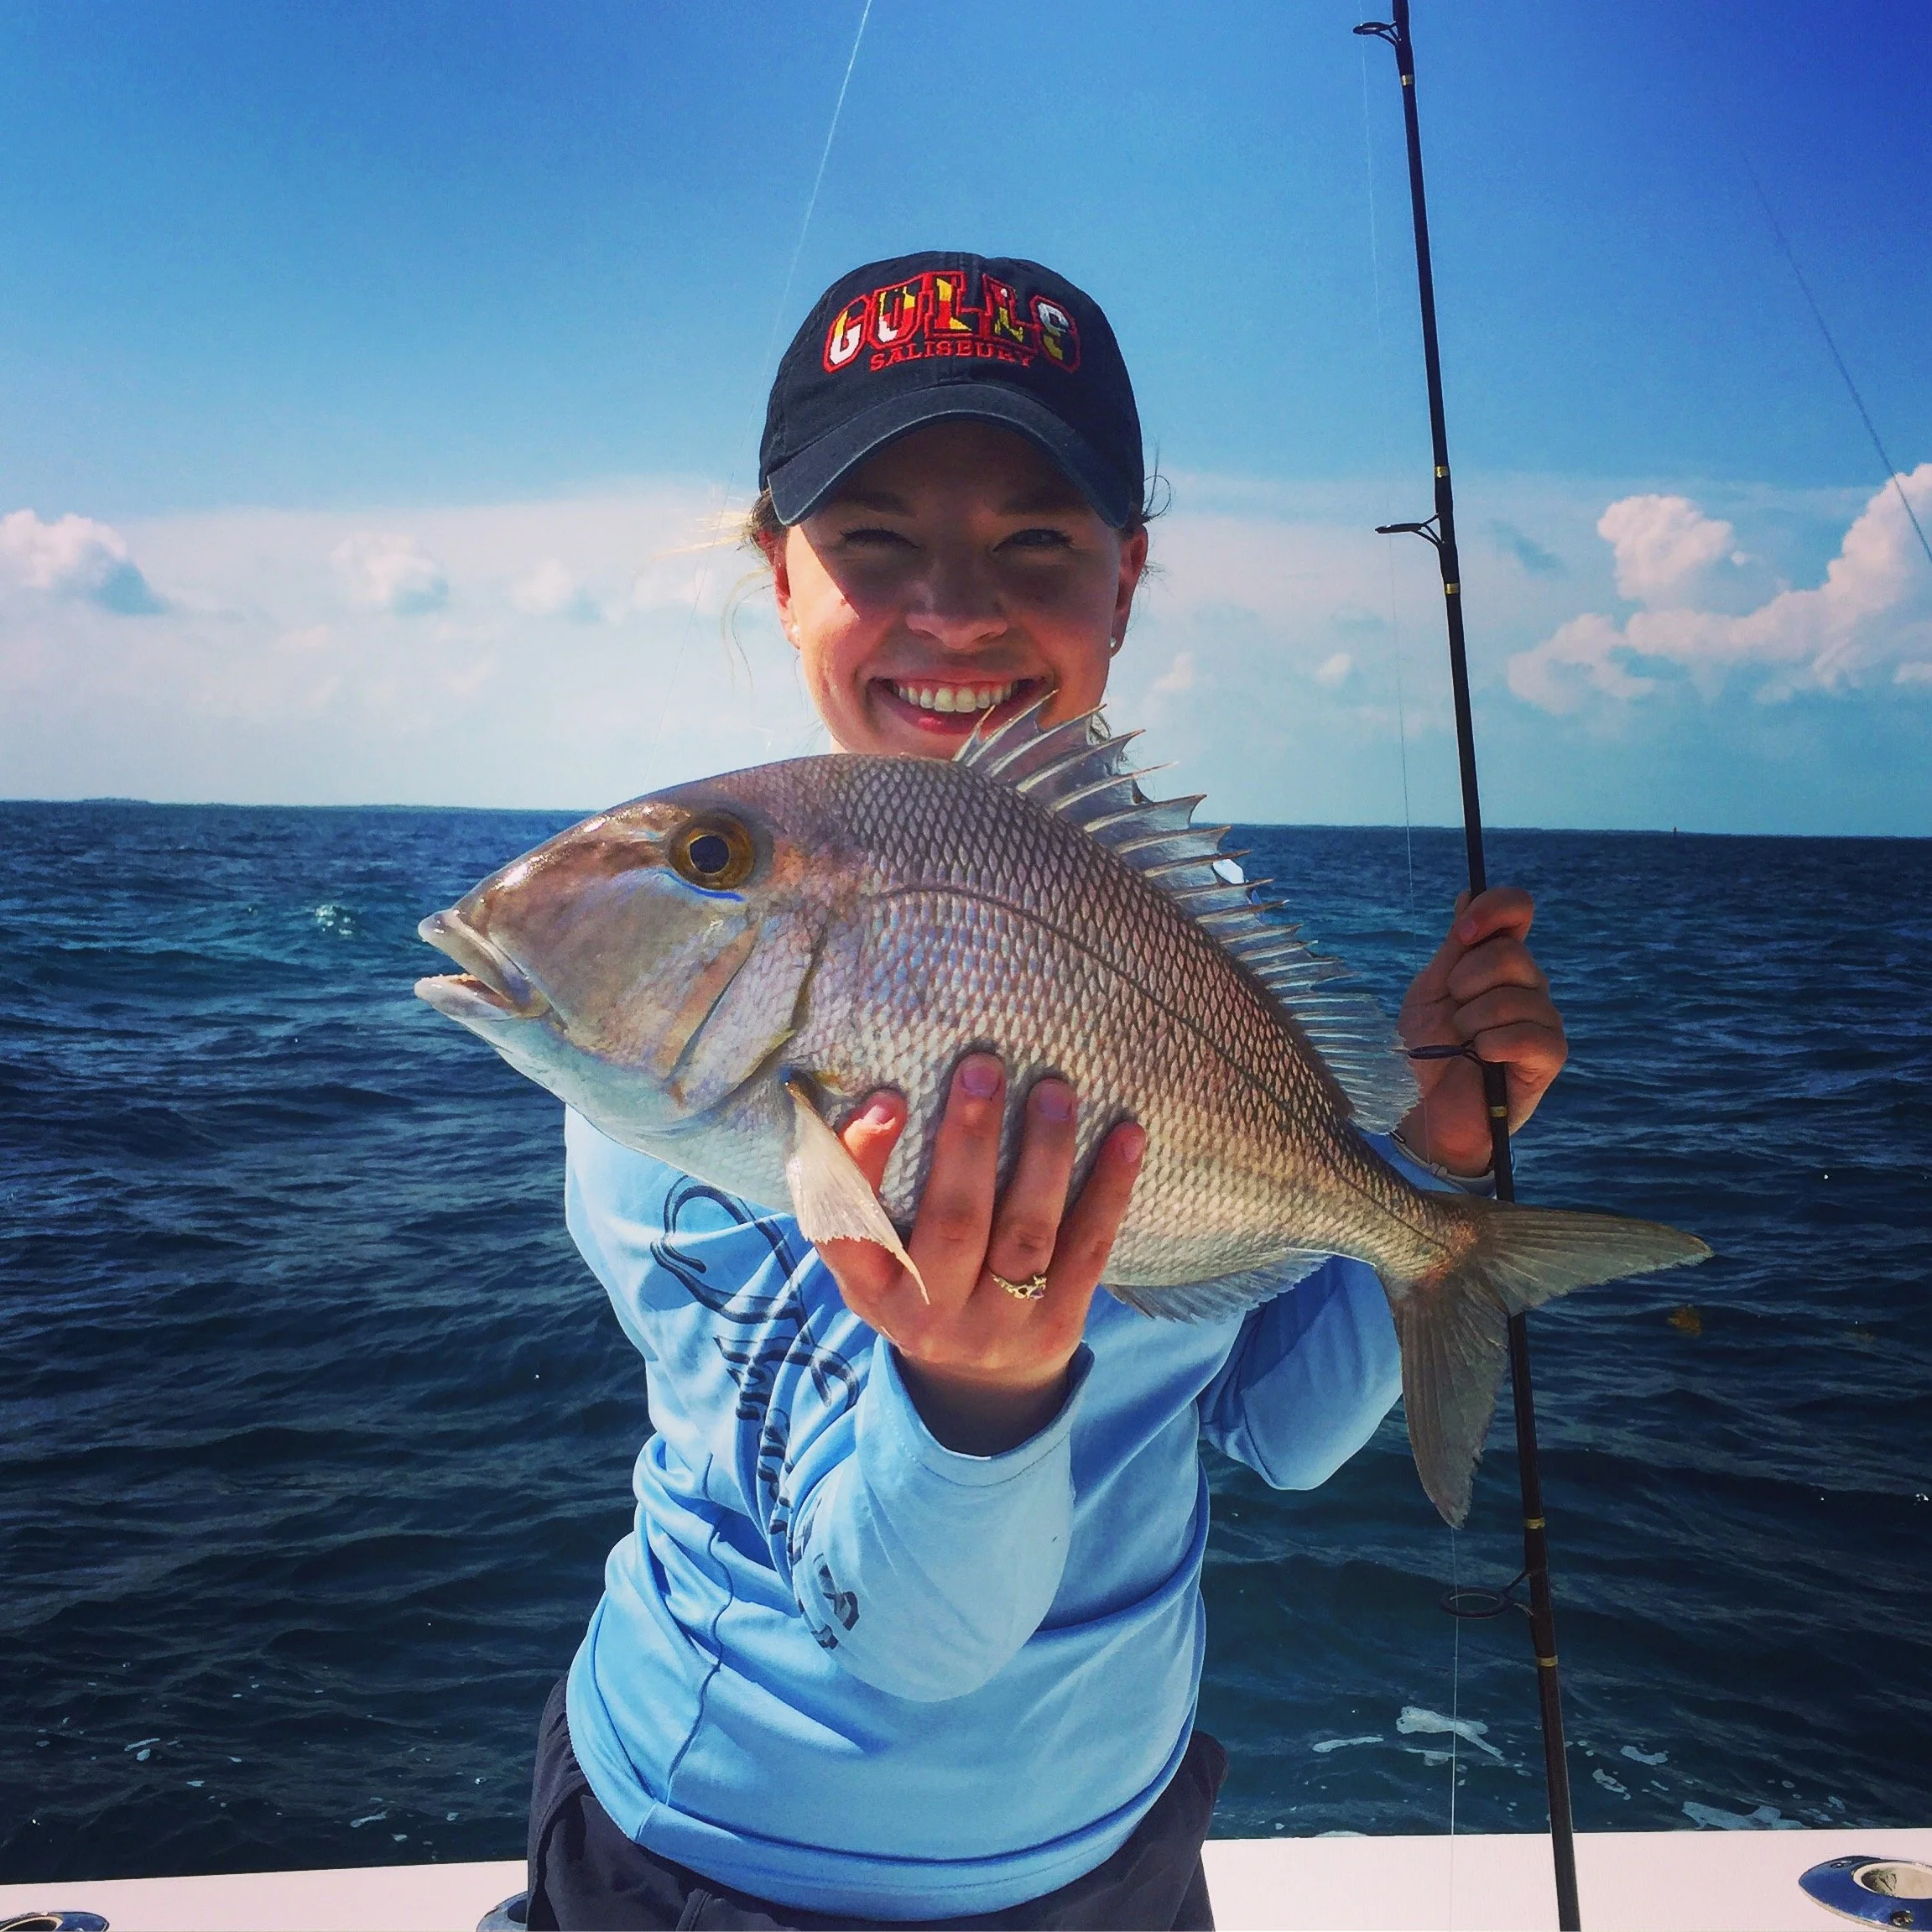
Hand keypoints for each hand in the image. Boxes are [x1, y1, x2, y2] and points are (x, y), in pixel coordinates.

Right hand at [812, 1054, 1144, 1455]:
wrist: (980, 1387)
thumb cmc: (918, 1286)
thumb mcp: (872, 1259)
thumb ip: (861, 1194)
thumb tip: (877, 1098)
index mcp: (871, 1289)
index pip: (849, 1228)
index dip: (865, 1162)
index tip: (888, 1097)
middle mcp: (929, 1315)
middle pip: (953, 1223)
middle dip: (970, 1140)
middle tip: (984, 1067)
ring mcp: (998, 1326)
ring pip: (1026, 1234)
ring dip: (1044, 1155)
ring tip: (1055, 1091)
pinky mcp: (1058, 1325)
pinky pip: (1088, 1249)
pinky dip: (1109, 1189)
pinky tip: (1126, 1136)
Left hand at [1395, 886, 1567, 1176]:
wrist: (1424, 1111)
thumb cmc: (1425, 1051)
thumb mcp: (1431, 991)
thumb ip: (1455, 947)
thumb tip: (1468, 893)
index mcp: (1497, 961)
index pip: (1517, 909)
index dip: (1494, 910)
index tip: (1464, 934)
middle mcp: (1526, 984)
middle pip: (1511, 954)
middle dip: (1466, 983)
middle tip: (1453, 1013)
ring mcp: (1542, 1019)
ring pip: (1514, 996)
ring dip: (1473, 1022)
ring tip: (1463, 1044)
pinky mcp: (1549, 1057)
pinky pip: (1529, 1034)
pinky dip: (1494, 1044)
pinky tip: (1483, 1059)